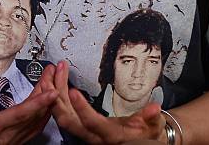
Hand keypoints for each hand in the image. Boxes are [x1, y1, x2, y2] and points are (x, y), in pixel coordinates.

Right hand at [0, 55, 57, 144]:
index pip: (21, 113)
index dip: (39, 102)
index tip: (52, 91)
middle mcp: (2, 138)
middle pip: (32, 117)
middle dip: (46, 95)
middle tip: (52, 75)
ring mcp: (7, 143)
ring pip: (34, 125)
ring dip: (44, 105)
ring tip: (49, 84)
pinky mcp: (8, 143)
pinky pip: (31, 131)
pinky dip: (40, 116)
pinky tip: (44, 106)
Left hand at [40, 61, 164, 143]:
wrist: (144, 141)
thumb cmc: (148, 132)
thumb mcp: (154, 126)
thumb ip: (151, 118)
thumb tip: (154, 110)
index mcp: (111, 136)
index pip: (92, 123)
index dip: (81, 109)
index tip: (73, 91)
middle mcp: (95, 137)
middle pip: (68, 121)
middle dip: (58, 96)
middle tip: (57, 71)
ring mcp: (86, 132)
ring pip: (63, 116)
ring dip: (55, 93)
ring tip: (54, 71)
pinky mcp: (83, 127)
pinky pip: (64, 113)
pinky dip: (58, 97)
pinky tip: (56, 82)